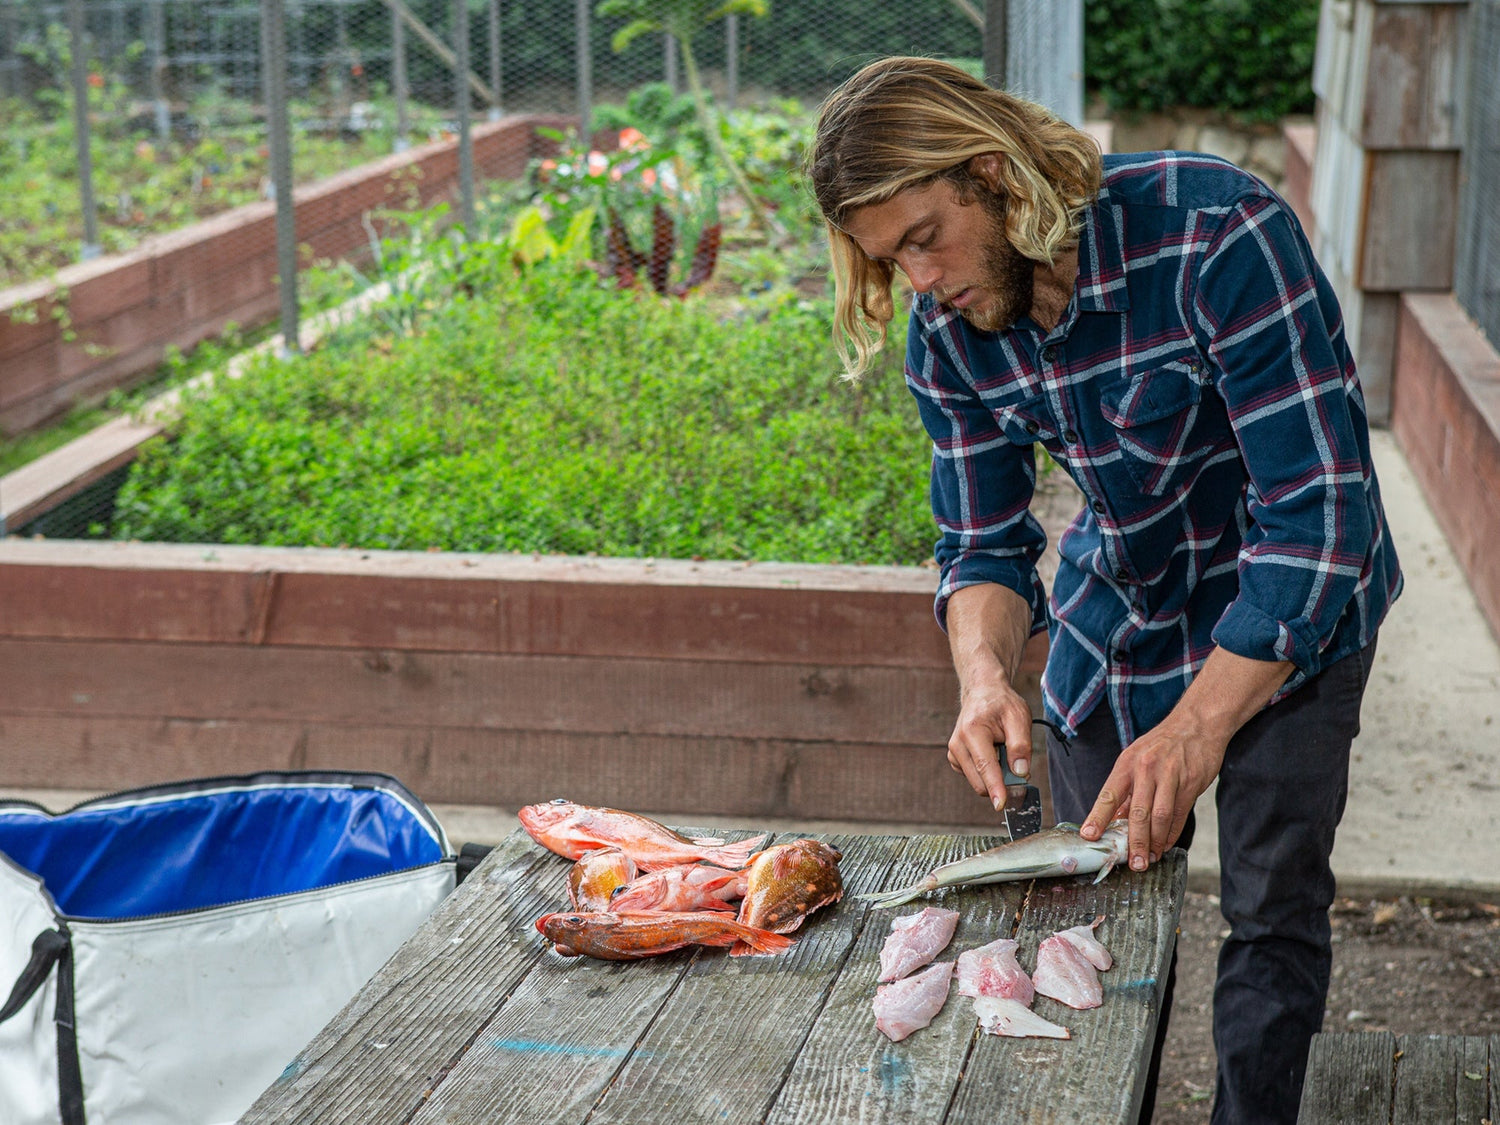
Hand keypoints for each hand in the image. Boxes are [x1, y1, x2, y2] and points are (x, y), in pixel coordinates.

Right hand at [947, 675, 1035, 811]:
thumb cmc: (1002, 704)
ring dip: (995, 775)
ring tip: (1001, 750)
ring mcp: (954, 752)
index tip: (1000, 805)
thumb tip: (1021, 773)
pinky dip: (987, 772)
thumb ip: (1021, 745)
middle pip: (980, 780)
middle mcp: (958, 743)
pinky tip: (992, 753)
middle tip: (1017, 762)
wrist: (982, 693)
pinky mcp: (955, 759)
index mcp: (973, 731)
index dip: (995, 788)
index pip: (985, 766)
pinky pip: (974, 777)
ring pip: (977, 782)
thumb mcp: (1019, 717)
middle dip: (1001, 781)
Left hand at [1077, 712, 1226, 870]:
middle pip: (1137, 812)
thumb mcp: (1136, 759)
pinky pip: (1179, 815)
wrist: (1197, 724)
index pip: (1108, 795)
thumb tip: (1115, 820)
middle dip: (1134, 841)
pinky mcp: (1190, 783)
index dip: (1098, 817)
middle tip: (1133, 863)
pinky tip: (1166, 844)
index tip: (1089, 836)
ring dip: (1155, 842)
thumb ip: (1127, 789)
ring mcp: (1170, 776)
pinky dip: (1172, 834)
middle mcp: (1146, 769)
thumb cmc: (1162, 744)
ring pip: (1159, 817)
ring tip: (1150, 858)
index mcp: (1127, 764)